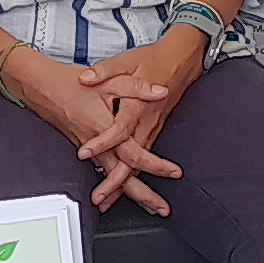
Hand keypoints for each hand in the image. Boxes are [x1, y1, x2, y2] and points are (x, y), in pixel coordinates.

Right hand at [1, 46, 179, 215]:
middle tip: (162, 209)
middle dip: (143, 196)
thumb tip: (160, 91)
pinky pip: (101, 172)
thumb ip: (136, 86)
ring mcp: (88, 149)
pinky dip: (111, 187)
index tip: (173, 173)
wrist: (40, 85)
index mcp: (105, 127)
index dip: (155, 165)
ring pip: (111, 178)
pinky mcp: (83, 148)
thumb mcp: (107, 79)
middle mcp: (97, 144)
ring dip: (129, 195)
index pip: (134, 153)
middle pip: (122, 178)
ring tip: (148, 206)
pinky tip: (115, 194)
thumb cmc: (70, 82)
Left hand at [74, 32, 204, 207]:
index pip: (118, 129)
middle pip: (131, 159)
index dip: (102, 142)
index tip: (85, 152)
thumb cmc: (151, 61)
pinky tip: (125, 189)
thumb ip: (105, 70)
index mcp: (136, 105)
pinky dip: (133, 176)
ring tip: (108, 202)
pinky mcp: (152, 131)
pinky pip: (142, 159)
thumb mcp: (125, 60)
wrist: (179, 61)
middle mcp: (145, 123)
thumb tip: (86, 78)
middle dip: (116, 181)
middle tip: (100, 198)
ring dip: (126, 186)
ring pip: (138, 164)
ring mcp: (151, 130)